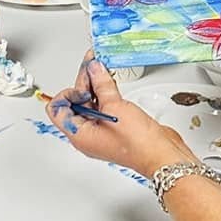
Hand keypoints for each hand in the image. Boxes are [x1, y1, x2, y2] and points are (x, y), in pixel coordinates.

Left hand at [48, 53, 192, 178]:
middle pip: (75, 103)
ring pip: (91, 102)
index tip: (83, 85)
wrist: (163, 156)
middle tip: (91, 64)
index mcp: (79, 135)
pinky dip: (106, 92)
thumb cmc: (138, 145)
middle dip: (82, 82)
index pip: (58, 109)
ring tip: (100, 66)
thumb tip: (93, 69)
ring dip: (94, 84)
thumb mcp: (116, 108)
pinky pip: (104, 106)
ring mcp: (102, 130)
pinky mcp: (115, 126)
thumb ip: (102, 85)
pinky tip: (110, 80)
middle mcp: (87, 134)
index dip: (67, 93)